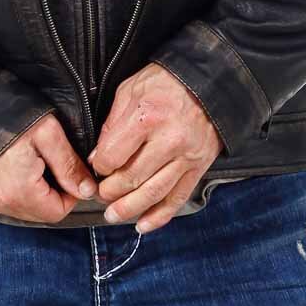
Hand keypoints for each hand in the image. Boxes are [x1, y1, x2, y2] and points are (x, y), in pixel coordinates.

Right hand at [0, 112, 98, 222]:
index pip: (58, 212)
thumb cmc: (5, 114)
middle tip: (52, 162)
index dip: (71, 193)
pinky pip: (4, 201)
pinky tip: (16, 166)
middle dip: (53, 193)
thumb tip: (88, 190)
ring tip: (34, 161)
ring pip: (22, 208)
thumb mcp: (47, 132)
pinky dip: (16, 189)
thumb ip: (69, 165)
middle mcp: (0, 202)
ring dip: (35, 192)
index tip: (71, 171)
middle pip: (39, 212)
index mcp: (20, 191)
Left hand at [88, 62, 223, 233]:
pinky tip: (144, 224)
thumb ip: (112, 124)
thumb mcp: (130, 91)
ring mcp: (186, 156)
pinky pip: (178, 198)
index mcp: (148, 117)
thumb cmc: (166, 82)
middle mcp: (169, 140)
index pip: (113, 157)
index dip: (99, 167)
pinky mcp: (199, 167)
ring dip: (130, 209)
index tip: (97, 167)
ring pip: (153, 193)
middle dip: (110, 191)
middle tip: (100, 193)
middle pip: (131, 179)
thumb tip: (98, 157)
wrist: (208, 81)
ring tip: (113, 215)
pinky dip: (160, 216)